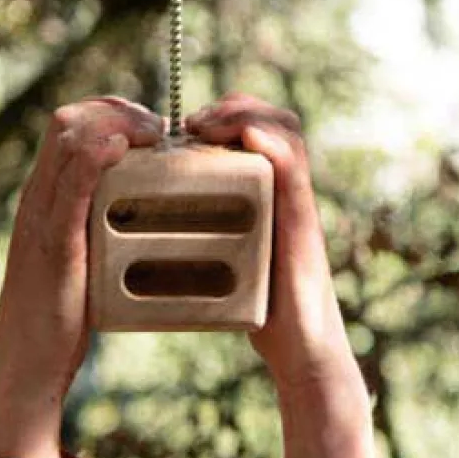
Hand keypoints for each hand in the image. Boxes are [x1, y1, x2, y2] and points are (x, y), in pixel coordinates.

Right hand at [0, 96, 164, 457]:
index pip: (69, 127)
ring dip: (116, 123)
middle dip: (118, 109)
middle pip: (68, 120)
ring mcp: (42, 219)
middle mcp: (38, 200)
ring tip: (154, 134)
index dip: (112, 113)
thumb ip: (96, 233)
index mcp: (44, 201)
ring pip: (67, 140)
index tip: (152, 128)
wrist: (27, 363)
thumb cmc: (58, 318)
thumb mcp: (77, 262)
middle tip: (160, 128)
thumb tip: (137, 218)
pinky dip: (94, 158)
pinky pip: (69, 186)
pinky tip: (120, 149)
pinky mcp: (53, 245)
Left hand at [186, 93, 382, 457]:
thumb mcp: (231, 263)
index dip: (228, 113)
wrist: (301, 351)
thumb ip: (210, 239)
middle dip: (235, 106)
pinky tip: (248, 137)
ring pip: (287, 134)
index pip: (262, 130)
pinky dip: (271, 145)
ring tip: (208, 125)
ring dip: (247, 115)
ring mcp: (297, 207)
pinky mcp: (302, 226)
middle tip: (194, 122)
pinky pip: (293, 172)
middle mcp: (288, 194)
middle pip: (278, 121)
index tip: (188, 125)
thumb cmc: (264, 313)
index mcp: (271, 197)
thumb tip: (157, 231)